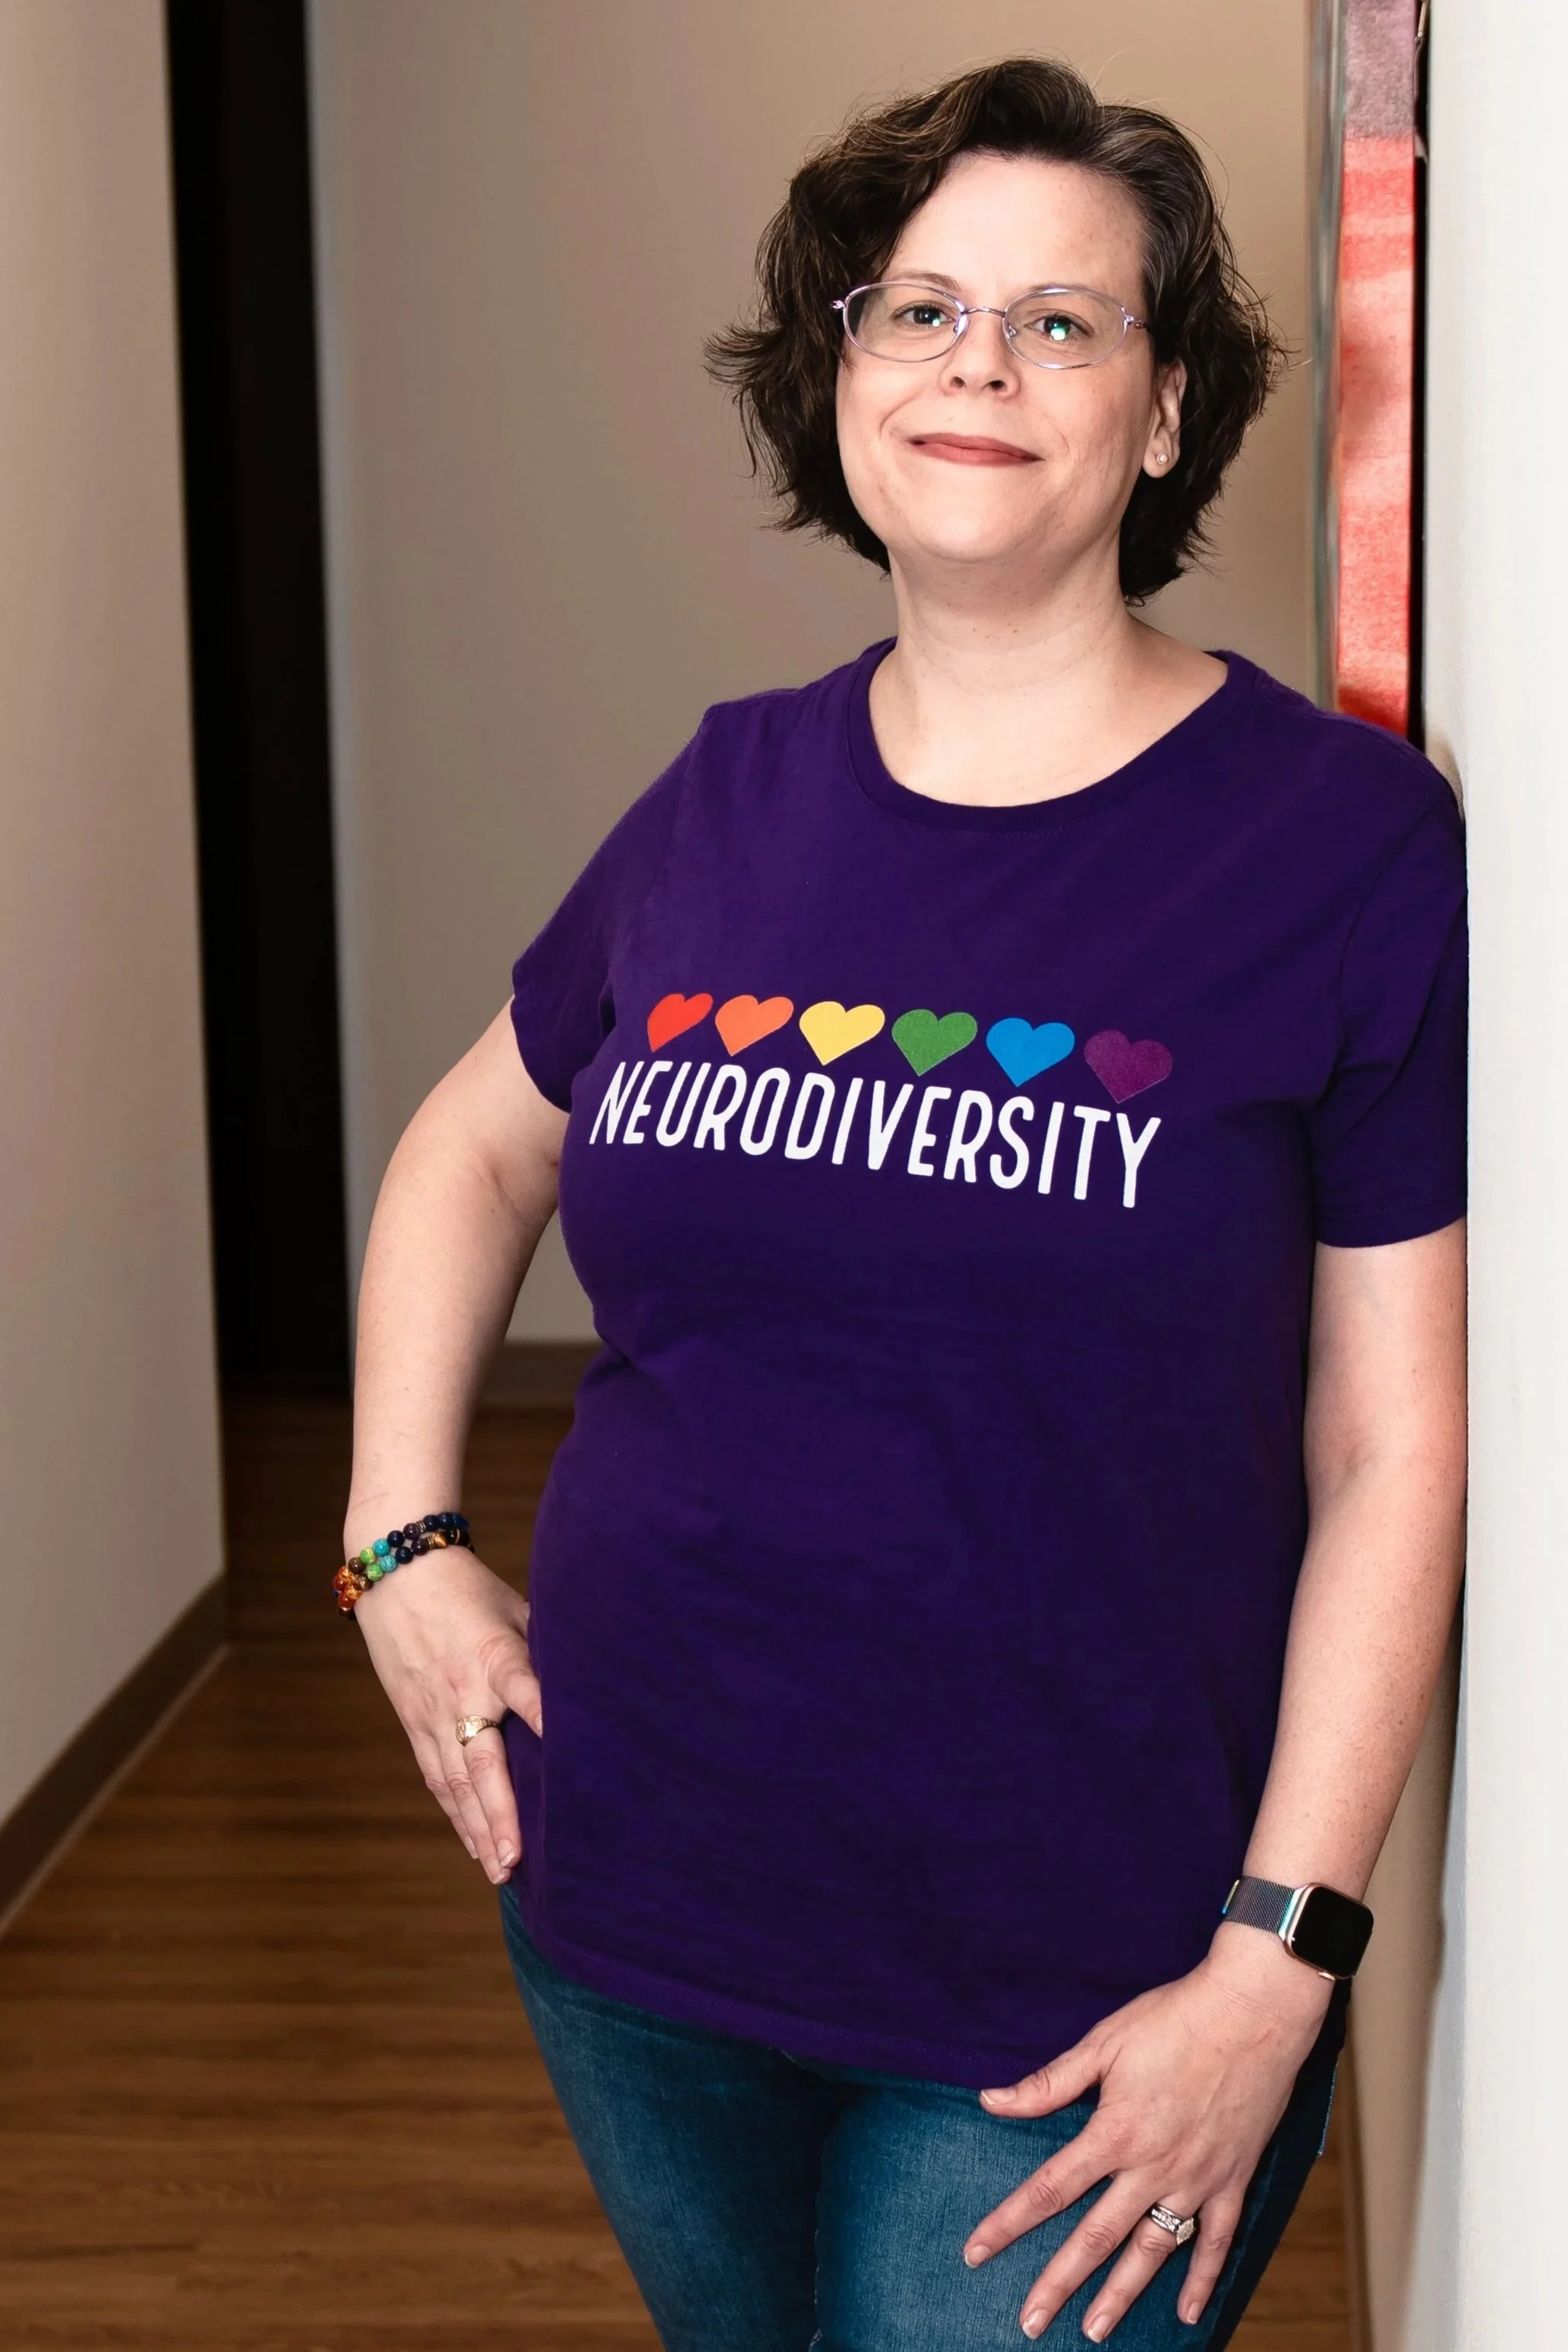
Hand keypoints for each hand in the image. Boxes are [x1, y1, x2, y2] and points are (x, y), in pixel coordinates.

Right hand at [353, 1548, 541, 1885]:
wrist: (396, 1574)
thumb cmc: (468, 1589)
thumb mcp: (514, 1609)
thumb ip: (543, 1653)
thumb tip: (587, 1689)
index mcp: (494, 1657)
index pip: (525, 1692)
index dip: (547, 1721)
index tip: (572, 1759)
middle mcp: (461, 1693)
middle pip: (481, 1762)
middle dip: (500, 1815)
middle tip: (517, 1861)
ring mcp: (432, 1713)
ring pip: (454, 1782)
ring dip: (477, 1829)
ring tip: (499, 1871)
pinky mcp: (413, 1722)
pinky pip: (436, 1776)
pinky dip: (455, 1813)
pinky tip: (472, 1842)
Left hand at [963, 1928, 1332, 2338]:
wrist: (1253, 2012)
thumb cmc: (1174, 2018)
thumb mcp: (1104, 2042)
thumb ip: (1049, 2082)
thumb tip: (990, 2101)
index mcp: (1114, 2133)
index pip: (1049, 2189)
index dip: (1008, 2223)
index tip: (976, 2252)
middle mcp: (1152, 2167)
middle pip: (1095, 2237)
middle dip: (1058, 2283)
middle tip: (1029, 2323)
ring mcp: (1195, 2179)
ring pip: (1152, 2250)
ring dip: (1122, 2295)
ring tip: (1094, 2330)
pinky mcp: (1232, 2179)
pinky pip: (1217, 2241)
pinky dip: (1203, 2280)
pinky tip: (1190, 2314)